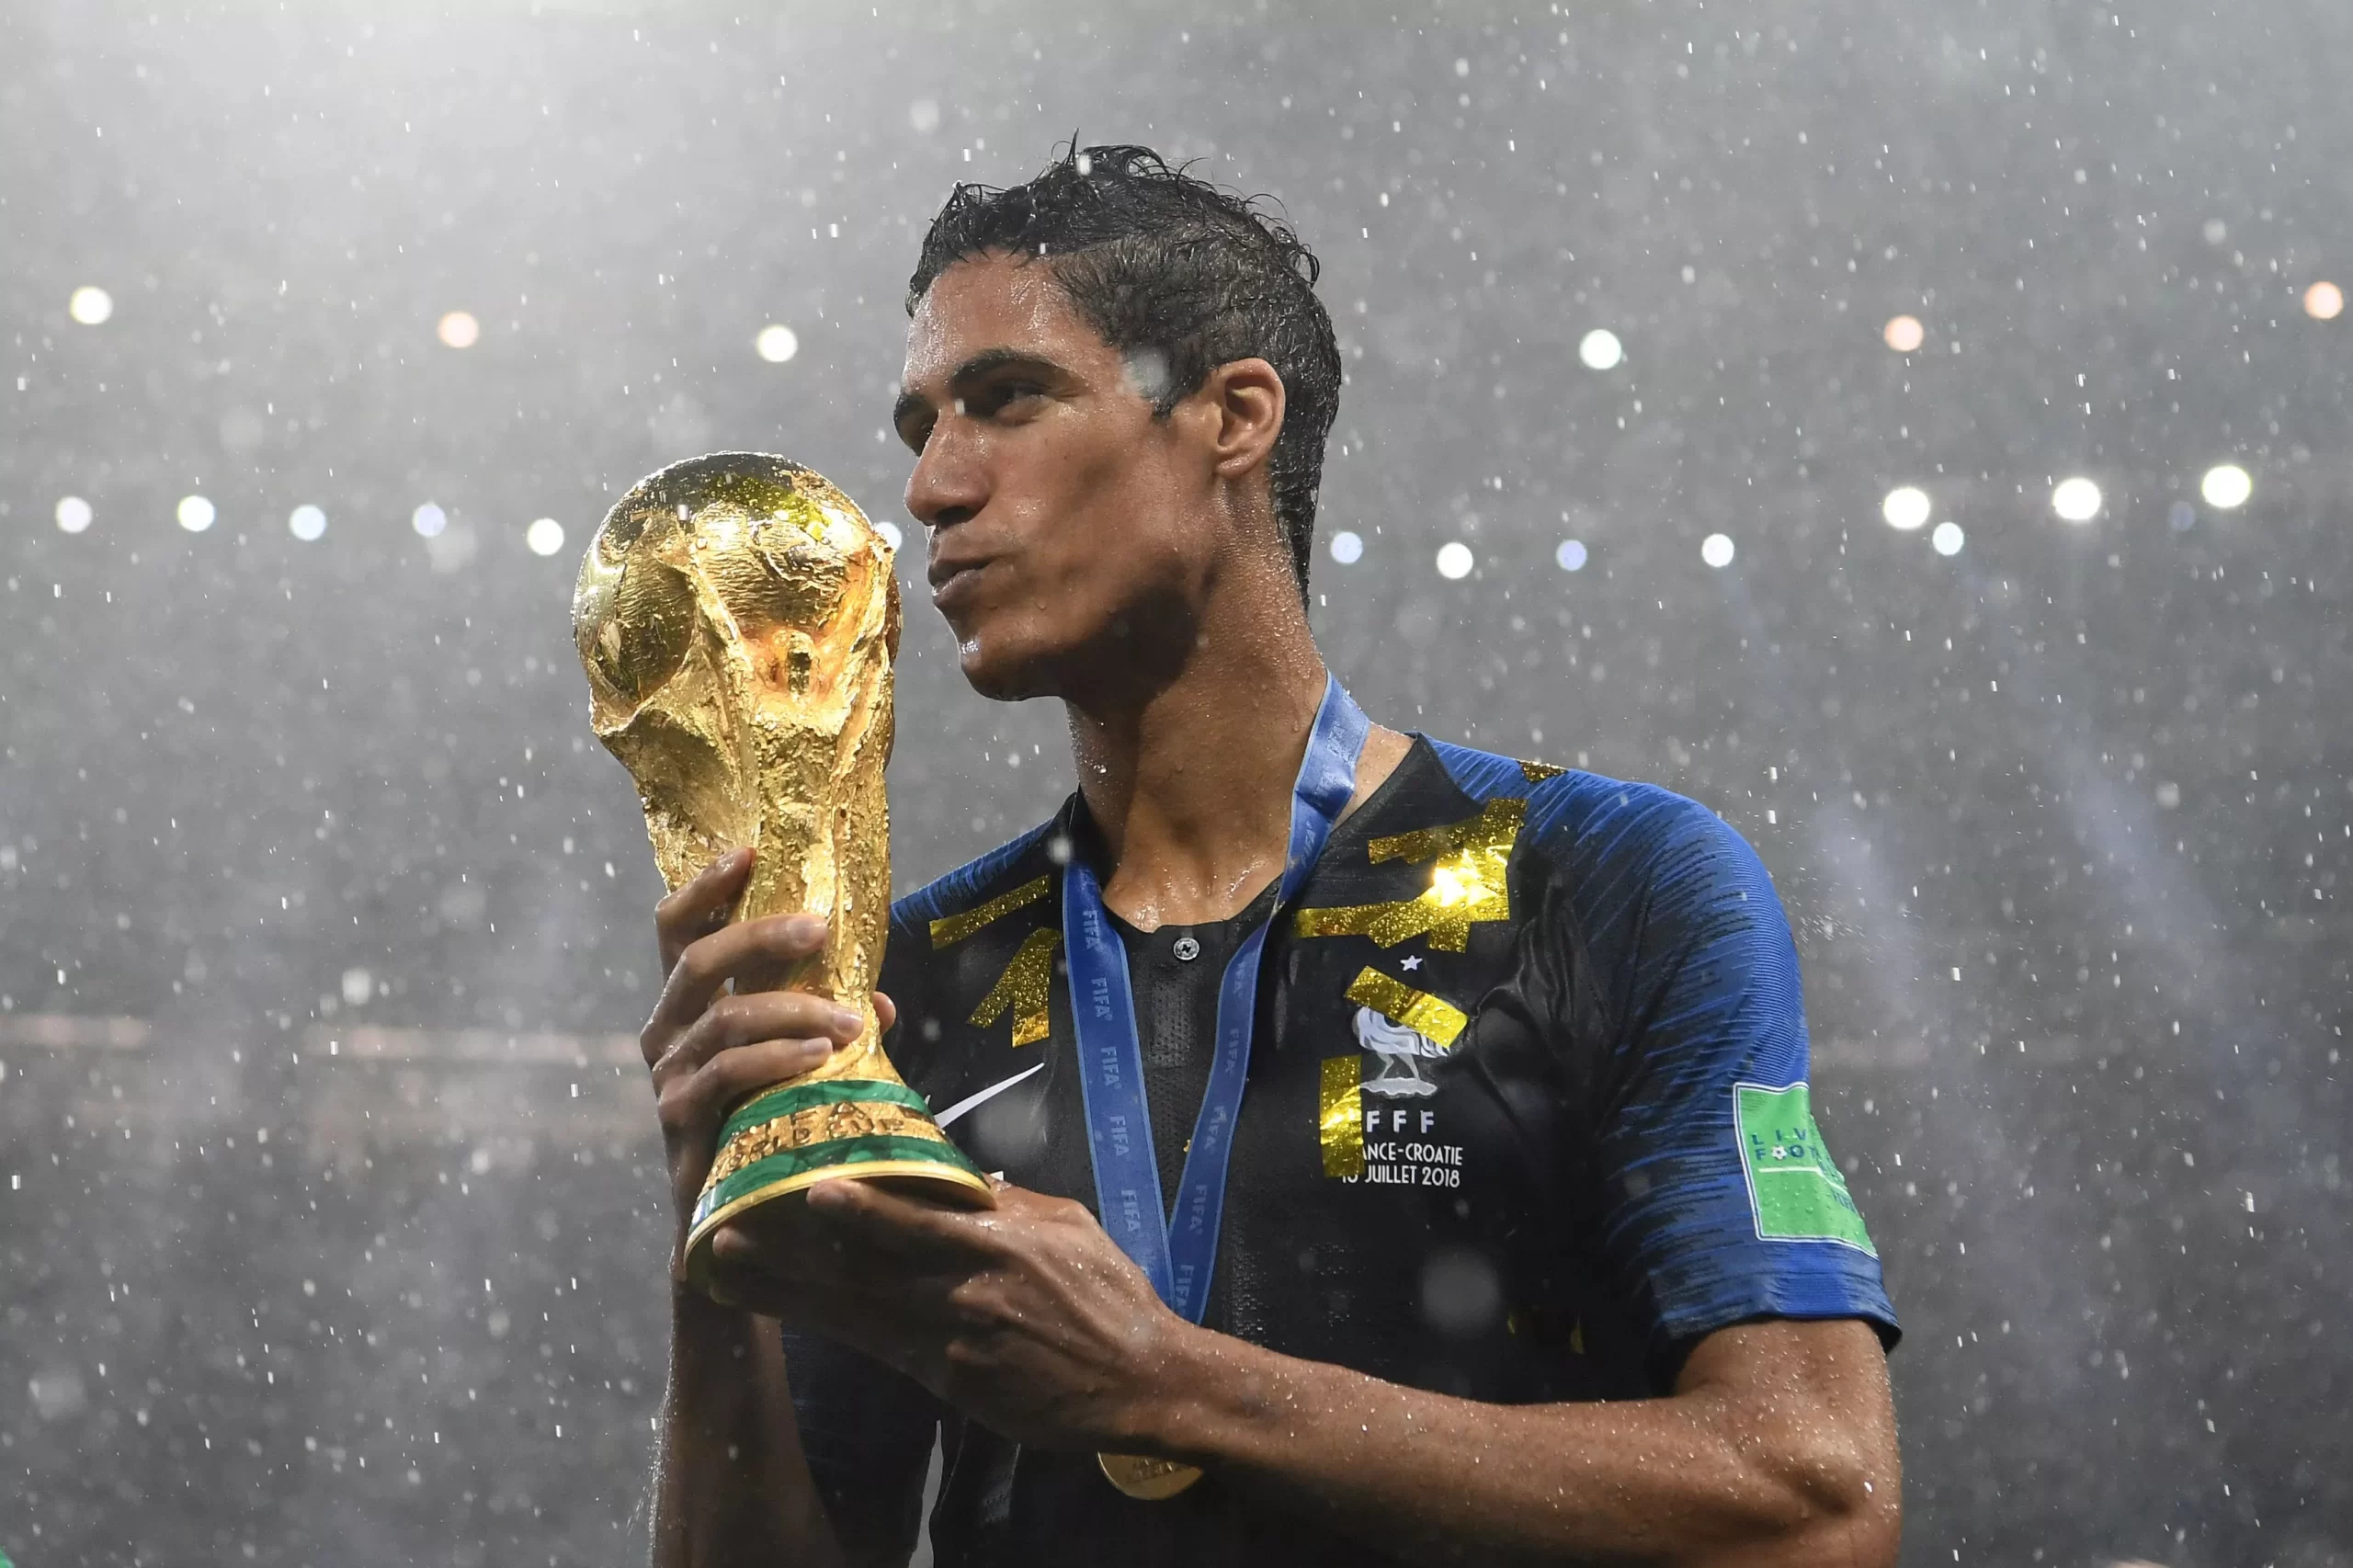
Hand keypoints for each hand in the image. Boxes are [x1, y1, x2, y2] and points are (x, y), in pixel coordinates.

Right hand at [642, 847, 892, 1276]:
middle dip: (760, 936)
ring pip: (722, 1017)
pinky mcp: (681, 1120)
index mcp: (688, 1005)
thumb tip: (883, 1001)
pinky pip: (726, 1073)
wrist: (738, 1223)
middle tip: (818, 928)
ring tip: (848, 1020)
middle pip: (697, 960)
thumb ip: (832, 1027)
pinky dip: (777, 1058)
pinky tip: (821, 1057)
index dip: (704, 887)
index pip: (677, 930)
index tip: (746, 851)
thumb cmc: (769, 1128)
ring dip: (792, 1008)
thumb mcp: (803, 1065)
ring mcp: (669, 1076)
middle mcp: (668, 1032)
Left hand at [706, 1179, 1197, 1452]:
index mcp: (1000, 1238)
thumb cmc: (1109, 1296)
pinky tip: (794, 1316)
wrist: (1141, 1380)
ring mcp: (954, 1336)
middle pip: (866, 1262)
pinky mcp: (950, 1378)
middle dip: (795, 1246)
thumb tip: (960, 1179)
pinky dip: (833, 1328)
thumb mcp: (1068, 1226)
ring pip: (858, 1307)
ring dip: (791, 1288)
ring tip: (734, 1267)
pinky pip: (880, 1346)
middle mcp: (966, 1285)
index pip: (916, 1213)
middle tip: (730, 1226)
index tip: (808, 1185)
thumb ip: (1009, 1204)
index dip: (859, 1204)